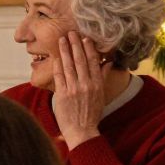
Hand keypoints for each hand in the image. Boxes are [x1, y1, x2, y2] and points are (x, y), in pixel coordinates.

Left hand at [51, 30, 108, 148]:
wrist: (82, 131)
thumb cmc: (92, 113)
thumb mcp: (101, 94)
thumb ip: (103, 77)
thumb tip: (108, 62)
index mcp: (97, 84)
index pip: (93, 62)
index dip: (88, 48)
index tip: (85, 37)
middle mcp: (86, 84)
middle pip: (80, 60)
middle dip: (75, 45)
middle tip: (71, 32)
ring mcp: (74, 89)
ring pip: (69, 66)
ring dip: (65, 51)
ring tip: (61, 40)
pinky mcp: (62, 95)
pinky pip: (59, 76)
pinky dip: (57, 66)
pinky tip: (56, 56)